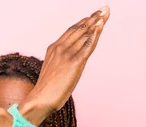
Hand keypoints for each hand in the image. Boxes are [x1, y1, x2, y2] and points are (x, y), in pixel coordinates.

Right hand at [20, 6, 109, 123]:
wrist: (41, 99)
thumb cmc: (47, 91)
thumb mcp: (54, 71)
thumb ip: (61, 63)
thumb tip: (69, 64)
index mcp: (53, 48)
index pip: (71, 31)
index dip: (83, 22)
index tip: (93, 15)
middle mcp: (60, 47)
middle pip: (79, 29)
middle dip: (92, 18)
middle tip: (104, 9)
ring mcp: (67, 54)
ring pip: (84, 34)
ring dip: (96, 22)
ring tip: (104, 13)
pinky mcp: (74, 62)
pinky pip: (87, 45)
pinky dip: (94, 35)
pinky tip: (100, 26)